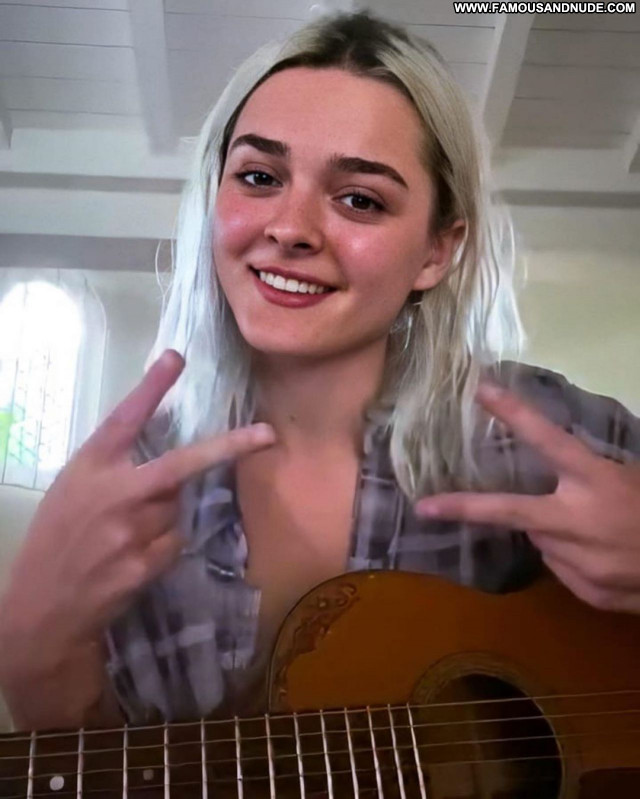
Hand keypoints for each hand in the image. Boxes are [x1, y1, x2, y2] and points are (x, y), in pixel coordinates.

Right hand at [0, 349, 276, 655]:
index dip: (151, 387)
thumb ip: (112, 467)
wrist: (41, 604)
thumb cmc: (56, 537)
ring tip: (127, 533)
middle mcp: (115, 493)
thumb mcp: (72, 489)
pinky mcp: (145, 564)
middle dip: (228, 448)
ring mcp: (132, 531)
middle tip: (267, 434)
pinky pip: (175, 541)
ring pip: (178, 508)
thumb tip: (162, 447)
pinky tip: (133, 557)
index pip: (126, 419)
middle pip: (181, 464)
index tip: (176, 357)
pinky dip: (164, 544)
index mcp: (90, 467)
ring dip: (166, 514)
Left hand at [415, 382, 639, 613]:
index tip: (482, 391)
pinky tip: (605, 557)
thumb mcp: (632, 478)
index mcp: (599, 483)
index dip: (516, 414)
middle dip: (465, 509)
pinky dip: (572, 559)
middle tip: (426, 508)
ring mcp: (581, 563)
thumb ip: (589, 477)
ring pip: (542, 541)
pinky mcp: (587, 592)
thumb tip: (550, 474)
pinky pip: (563, 568)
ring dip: (554, 533)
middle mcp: (581, 522)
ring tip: (596, 532)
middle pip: (512, 512)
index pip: (551, 440)